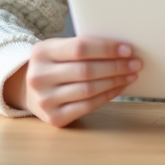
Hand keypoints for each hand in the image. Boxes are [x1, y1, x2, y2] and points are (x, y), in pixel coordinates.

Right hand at [4, 37, 140, 127]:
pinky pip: (88, 106)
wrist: (28, 90)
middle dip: (116, 66)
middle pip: (86, 70)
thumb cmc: (53, 65)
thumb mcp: (58, 49)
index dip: (106, 49)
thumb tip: (121, 48)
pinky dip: (107, 96)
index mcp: (41, 52)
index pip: (80, 48)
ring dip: (115, 81)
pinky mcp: (54, 118)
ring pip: (89, 89)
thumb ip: (81, 47)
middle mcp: (39, 76)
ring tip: (131, 74)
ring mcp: (45, 100)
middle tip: (135, 63)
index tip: (127, 49)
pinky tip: (118, 87)